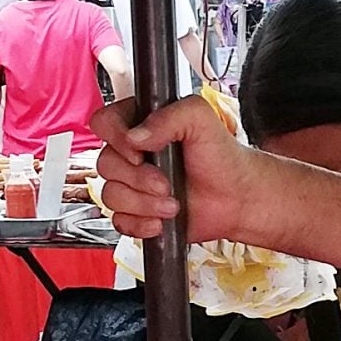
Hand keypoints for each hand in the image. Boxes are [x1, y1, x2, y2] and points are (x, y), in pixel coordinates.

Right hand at [91, 94, 262, 242]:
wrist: (236, 199)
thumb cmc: (221, 158)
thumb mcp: (200, 119)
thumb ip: (169, 116)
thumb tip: (135, 137)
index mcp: (141, 123)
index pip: (104, 122)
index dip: (116, 138)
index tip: (140, 151)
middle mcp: (131, 153)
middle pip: (105, 164)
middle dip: (139, 179)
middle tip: (167, 183)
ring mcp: (132, 184)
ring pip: (110, 196)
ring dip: (144, 204)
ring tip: (172, 204)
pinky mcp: (136, 212)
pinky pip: (119, 221)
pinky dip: (141, 224)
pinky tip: (162, 221)